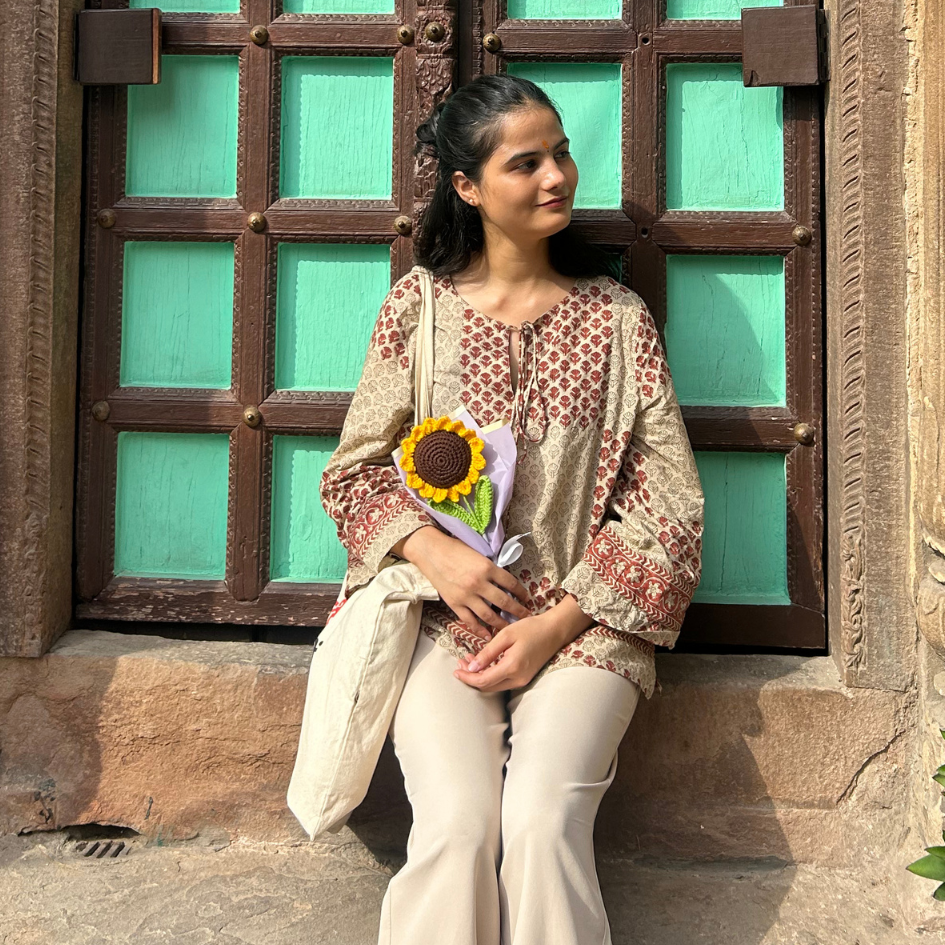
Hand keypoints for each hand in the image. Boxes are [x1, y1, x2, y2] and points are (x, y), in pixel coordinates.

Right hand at [399, 527, 532, 641]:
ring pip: (489, 615)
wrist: (432, 552)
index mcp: (487, 567)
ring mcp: (466, 595)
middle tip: (525, 617)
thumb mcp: (478, 554)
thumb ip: (490, 568)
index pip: (511, 583)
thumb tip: (503, 581)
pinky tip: (488, 635)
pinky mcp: (455, 603)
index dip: (521, 592)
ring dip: (501, 623)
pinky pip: (470, 620)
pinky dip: (479, 630)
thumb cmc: (455, 549)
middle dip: (517, 611)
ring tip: (509, 628)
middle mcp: (479, 583)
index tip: (527, 598)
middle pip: (504, 602)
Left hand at [452, 611, 567, 691]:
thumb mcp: (506, 635)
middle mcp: (518, 679)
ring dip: (480, 676)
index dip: (467, 678)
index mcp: (512, 667)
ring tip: (470, 660)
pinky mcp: (525, 678)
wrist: (554, 630)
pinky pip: (503, 682)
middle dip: (471, 677)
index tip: (456, 670)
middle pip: (487, 687)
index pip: (483, 680)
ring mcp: (522, 680)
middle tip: (461, 662)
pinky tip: (484, 663)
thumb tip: (472, 666)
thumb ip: (488, 652)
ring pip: (494, 686)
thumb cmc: (531, 628)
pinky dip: (491, 675)